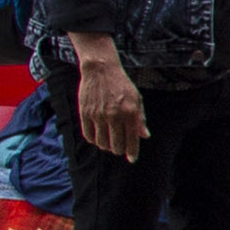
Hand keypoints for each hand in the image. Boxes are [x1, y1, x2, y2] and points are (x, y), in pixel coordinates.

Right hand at [70, 47, 144, 161]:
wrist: (101, 70)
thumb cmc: (122, 85)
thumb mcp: (137, 99)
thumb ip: (140, 119)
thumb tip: (144, 136)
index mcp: (130, 113)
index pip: (132, 140)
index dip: (132, 152)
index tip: (132, 159)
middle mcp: (114, 116)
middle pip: (116, 145)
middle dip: (119, 150)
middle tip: (119, 148)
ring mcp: (98, 115)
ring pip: (102, 143)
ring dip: (106, 146)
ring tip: (109, 142)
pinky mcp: (85, 113)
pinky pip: (88, 136)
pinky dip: (94, 140)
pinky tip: (98, 137)